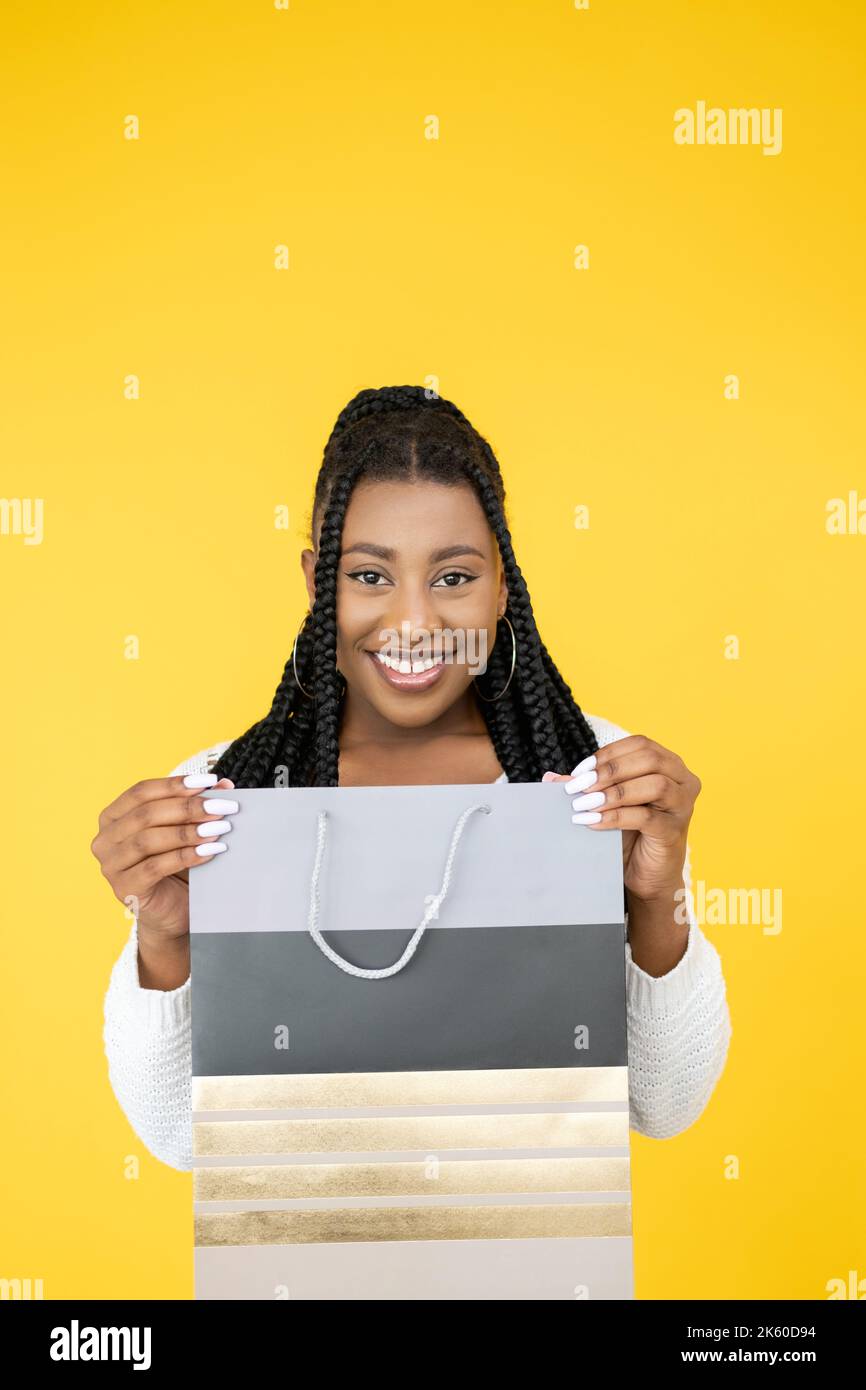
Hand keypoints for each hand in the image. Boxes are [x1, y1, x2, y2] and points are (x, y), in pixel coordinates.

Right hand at [90, 772, 237, 942]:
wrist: (174, 911)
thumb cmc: (177, 866)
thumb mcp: (186, 830)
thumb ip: (200, 806)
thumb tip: (224, 785)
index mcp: (113, 817)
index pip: (141, 792)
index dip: (175, 784)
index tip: (209, 782)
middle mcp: (105, 839)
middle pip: (146, 814)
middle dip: (188, 807)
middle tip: (222, 806)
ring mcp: (110, 866)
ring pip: (148, 840)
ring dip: (188, 831)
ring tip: (220, 827)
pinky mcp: (124, 889)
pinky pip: (154, 867)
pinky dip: (185, 856)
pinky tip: (210, 851)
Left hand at [541, 733, 700, 904]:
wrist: (646, 875)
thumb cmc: (630, 834)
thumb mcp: (607, 805)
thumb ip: (586, 788)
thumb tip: (550, 778)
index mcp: (670, 765)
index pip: (640, 744)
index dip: (608, 754)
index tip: (580, 771)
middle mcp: (683, 780)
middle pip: (649, 759)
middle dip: (610, 770)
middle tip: (578, 786)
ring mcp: (683, 806)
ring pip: (655, 785)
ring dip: (614, 793)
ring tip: (584, 804)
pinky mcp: (674, 831)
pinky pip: (646, 817)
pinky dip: (615, 817)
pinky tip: (592, 822)